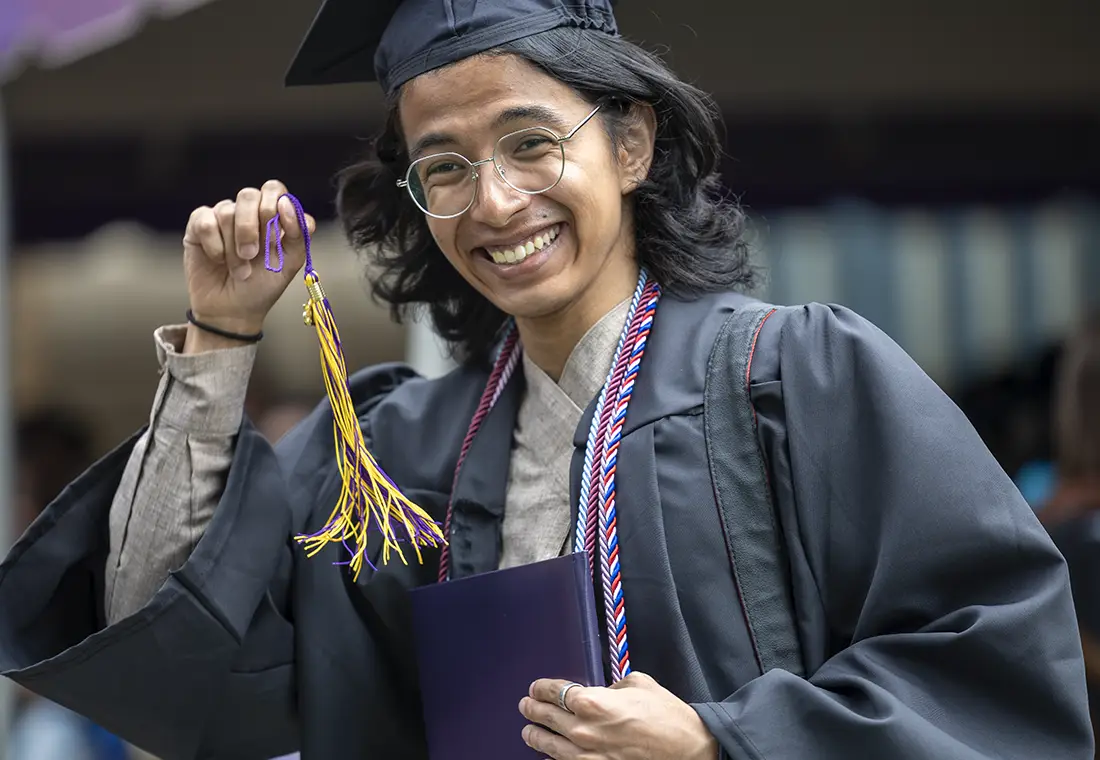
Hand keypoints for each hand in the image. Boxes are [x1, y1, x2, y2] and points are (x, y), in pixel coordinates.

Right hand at [182, 179, 314, 343]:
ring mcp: (222, 217)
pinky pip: (205, 222)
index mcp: (272, 215)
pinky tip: (218, 261)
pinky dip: (215, 246)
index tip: (276, 234)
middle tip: (253, 255)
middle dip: (251, 228)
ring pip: (226, 212)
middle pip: (248, 195)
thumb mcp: (290, 262)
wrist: (233, 311)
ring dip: (234, 247)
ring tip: (239, 270)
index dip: (275, 206)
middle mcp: (247, 212)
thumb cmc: (262, 286)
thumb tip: (287, 204)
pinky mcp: (199, 226)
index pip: (274, 189)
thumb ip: (299, 233)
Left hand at [519, 672, 719, 759]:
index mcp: (593, 702)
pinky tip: (550, 754)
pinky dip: (555, 758)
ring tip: (528, 731)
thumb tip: (603, 691)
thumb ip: (611, 685)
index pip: (555, 692)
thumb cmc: (666, 715)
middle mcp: (584, 729)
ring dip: (535, 736)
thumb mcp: (637, 683)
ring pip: (549, 745)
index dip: (542, 688)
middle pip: (547, 717)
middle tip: (526, 705)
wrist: (687, 748)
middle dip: (533, 709)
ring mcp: (587, 755)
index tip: (536, 688)